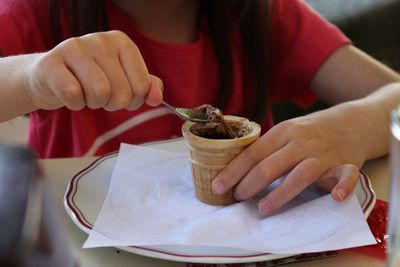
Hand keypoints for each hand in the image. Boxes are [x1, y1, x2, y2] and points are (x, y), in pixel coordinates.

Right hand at [26, 30, 161, 110]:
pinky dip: (74, 104)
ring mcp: (74, 47)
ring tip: (86, 94)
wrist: (50, 76)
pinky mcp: (51, 62)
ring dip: (94, 103)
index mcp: (122, 42)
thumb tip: (157, 98)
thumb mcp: (124, 79)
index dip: (134, 101)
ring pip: (99, 92)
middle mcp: (100, 40)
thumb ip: (146, 87)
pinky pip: (72, 94)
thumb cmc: (92, 78)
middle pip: (122, 93)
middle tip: (101, 97)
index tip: (123, 97)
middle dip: (112, 104)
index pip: (142, 85)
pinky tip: (70, 95)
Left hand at [212, 104, 369, 214]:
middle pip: (271, 164)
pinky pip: (347, 176)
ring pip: (301, 174)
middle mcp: (302, 141)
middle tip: (237, 198)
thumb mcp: (286, 131)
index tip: (218, 186)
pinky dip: (342, 187)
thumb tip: (235, 170)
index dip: (234, 171)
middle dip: (249, 183)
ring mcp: (324, 153)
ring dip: (281, 193)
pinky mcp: (347, 164)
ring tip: (263, 208)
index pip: (253, 153)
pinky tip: (334, 197)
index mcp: (284, 131)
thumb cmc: (310, 131)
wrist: (351, 122)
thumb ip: (267, 148)